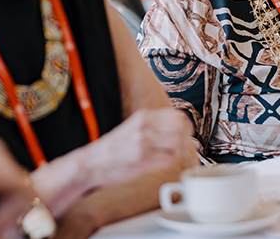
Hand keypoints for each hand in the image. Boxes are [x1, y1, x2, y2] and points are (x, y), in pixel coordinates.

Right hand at [79, 108, 193, 189]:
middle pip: (181, 128)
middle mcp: (144, 127)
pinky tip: (162, 162)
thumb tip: (179, 126)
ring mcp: (143, 144)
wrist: (91, 163)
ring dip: (179, 152)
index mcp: (143, 116)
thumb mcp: (133, 126)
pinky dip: (169, 162)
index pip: (177, 115)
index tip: (186, 132)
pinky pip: (168, 159)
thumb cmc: (113, 148)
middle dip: (187, 138)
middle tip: (184, 145)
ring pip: (178, 144)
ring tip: (171, 155)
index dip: (186, 125)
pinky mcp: (142, 160)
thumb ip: (153, 124)